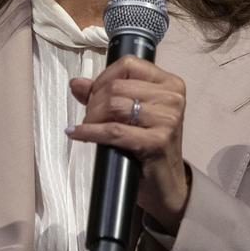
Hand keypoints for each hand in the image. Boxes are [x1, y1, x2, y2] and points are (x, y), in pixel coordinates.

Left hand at [66, 56, 190, 232]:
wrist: (165, 185)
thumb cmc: (148, 146)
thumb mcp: (129, 114)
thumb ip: (104, 95)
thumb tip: (76, 83)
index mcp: (170, 84)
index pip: (127, 65)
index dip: (103, 79)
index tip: (93, 96)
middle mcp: (173, 98)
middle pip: (117, 86)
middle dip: (94, 102)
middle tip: (89, 118)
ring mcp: (168, 120)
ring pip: (114, 105)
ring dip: (92, 118)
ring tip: (87, 128)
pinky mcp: (158, 142)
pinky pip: (113, 131)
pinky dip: (90, 132)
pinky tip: (77, 134)